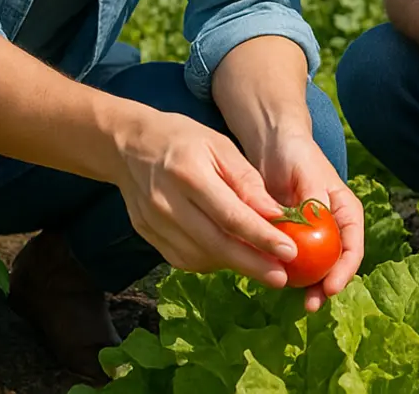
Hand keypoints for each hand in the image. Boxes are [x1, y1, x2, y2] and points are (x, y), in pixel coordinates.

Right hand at [115, 107, 297, 287]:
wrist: (129, 145)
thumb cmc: (184, 139)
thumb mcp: (221, 146)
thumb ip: (247, 182)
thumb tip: (276, 215)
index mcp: (189, 173)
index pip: (231, 215)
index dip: (261, 237)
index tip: (289, 252)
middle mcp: (168, 203)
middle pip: (215, 243)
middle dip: (252, 264)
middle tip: (281, 277)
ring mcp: (154, 223)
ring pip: (199, 256)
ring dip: (233, 265)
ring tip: (260, 265)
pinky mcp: (147, 235)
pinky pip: (183, 259)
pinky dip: (210, 261)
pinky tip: (229, 256)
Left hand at [257, 134, 364, 312]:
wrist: (270, 143)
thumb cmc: (295, 152)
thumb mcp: (308, 171)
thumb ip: (314, 197)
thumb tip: (320, 222)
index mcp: (345, 211)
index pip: (353, 245)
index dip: (345, 270)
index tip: (331, 287)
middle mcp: (331, 226)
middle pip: (335, 263)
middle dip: (327, 287)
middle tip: (313, 304)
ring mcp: (309, 234)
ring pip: (314, 267)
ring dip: (309, 287)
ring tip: (301, 304)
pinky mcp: (287, 237)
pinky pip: (290, 259)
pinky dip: (286, 273)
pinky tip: (277, 282)